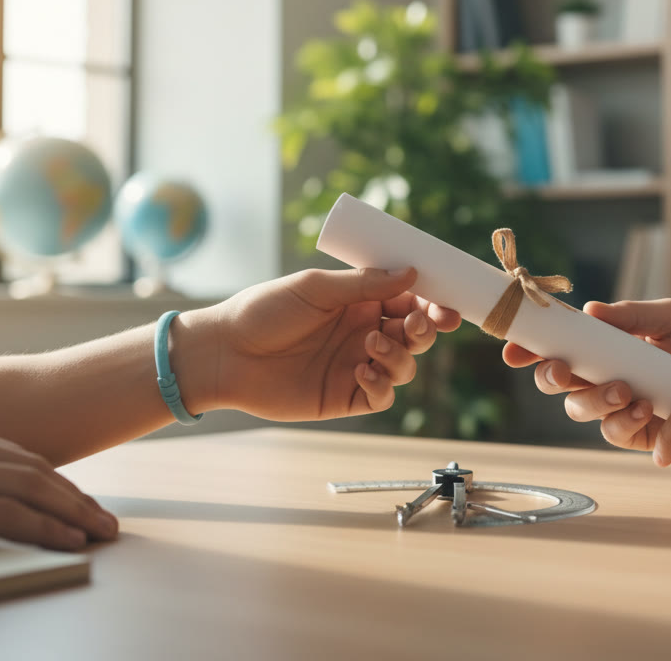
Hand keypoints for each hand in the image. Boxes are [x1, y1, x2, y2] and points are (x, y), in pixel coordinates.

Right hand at [0, 412, 117, 555]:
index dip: (52, 478)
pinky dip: (48, 528)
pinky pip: (8, 516)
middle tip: (105, 519)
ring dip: (74, 513)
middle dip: (74, 496)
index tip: (77, 499)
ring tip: (101, 533)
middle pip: (33, 467)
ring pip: (31, 488)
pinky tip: (70, 542)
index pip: (12, 453)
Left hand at [194, 267, 460, 419]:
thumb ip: (365, 284)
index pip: (409, 300)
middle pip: (415, 334)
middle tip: (415, 325)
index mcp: (359, 302)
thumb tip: (412, 273)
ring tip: (370, 345)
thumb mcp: (316, 289)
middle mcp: (363, 332)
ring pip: (404, 366)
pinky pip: (382, 395)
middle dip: (425, 329)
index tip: (444, 303)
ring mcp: (356, 365)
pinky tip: (361, 370)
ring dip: (399, 355)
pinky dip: (381, 384)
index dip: (431, 302)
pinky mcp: (344, 396)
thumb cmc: (264, 311)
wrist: (225, 353)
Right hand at [502, 299, 670, 445]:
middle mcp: (599, 376)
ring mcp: (614, 406)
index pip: (555, 345)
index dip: (528, 347)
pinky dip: (623, 419)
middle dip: (550, 376)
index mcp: (599, 345)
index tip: (513, 348)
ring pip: (578, 409)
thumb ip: (633, 314)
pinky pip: (612, 431)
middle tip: (563, 369)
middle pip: (554, 381)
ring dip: (593, 399)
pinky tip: (643, 408)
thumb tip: (591, 310)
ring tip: (624, 389)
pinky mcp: (634, 433)